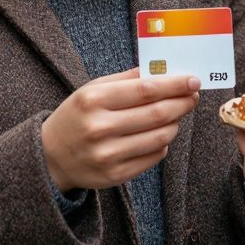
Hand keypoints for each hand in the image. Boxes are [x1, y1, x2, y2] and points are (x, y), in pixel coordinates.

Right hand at [42, 68, 199, 191]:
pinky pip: (153, 157)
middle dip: (182, 103)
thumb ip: (126, 79)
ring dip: (175, 123)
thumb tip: (162, 69)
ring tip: (177, 114)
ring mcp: (108, 154)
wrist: (51, 156)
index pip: (146, 90)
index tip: (192, 80)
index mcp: (94, 100)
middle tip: (193, 96)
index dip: (174, 85)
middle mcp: (100, 128)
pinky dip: (163, 143)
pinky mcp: (115, 175)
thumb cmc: (77, 116)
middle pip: (157, 114)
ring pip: (160, 137)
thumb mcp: (92, 90)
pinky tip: (159, 134)